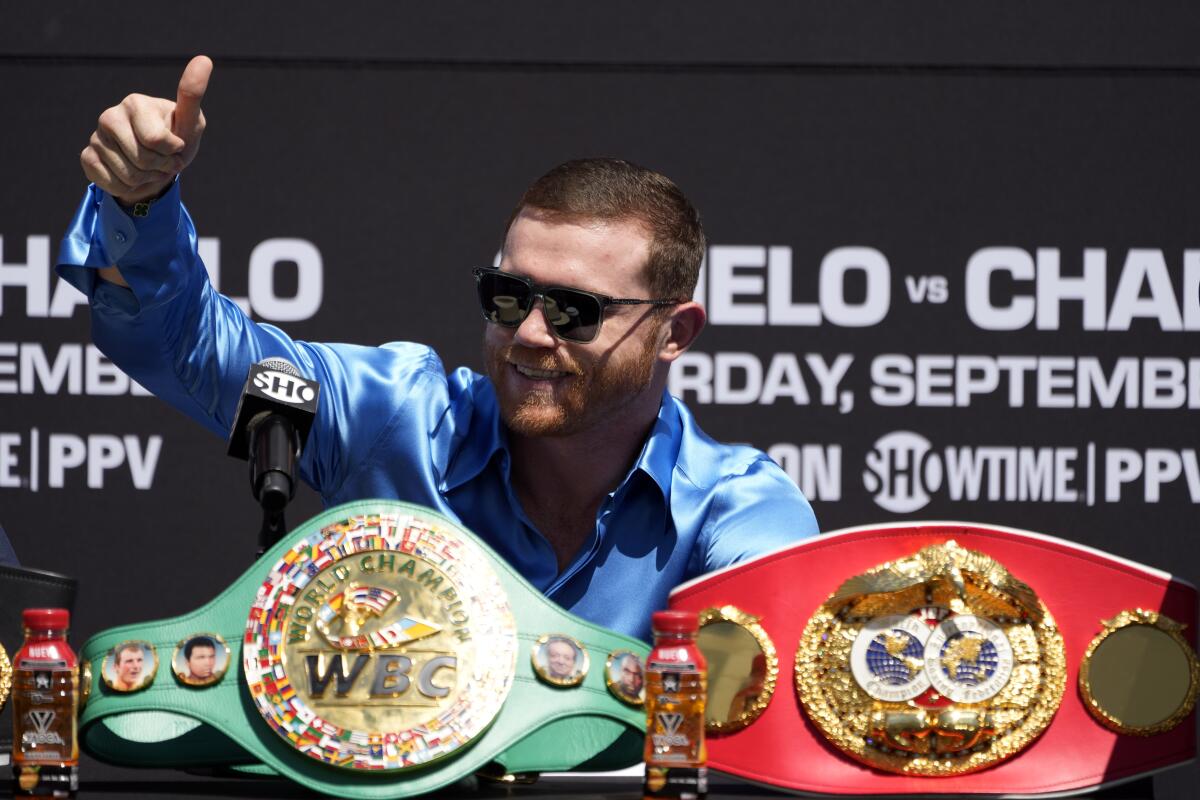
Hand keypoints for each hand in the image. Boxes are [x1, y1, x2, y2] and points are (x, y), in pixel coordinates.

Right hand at [81, 55, 211, 203]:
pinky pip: (113, 184)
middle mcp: (109, 116)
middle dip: (161, 168)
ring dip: (147, 179)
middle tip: (164, 161)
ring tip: (150, 168)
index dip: (173, 152)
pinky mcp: (87, 158)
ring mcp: (95, 136)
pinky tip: (131, 175)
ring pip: (129, 175)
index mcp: (135, 102)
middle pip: (142, 160)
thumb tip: (205, 59)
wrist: (157, 166)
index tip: (176, 147)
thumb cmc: (176, 140)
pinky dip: (130, 187)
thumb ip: (193, 96)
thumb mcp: (190, 122)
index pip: (156, 141)